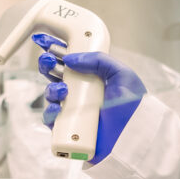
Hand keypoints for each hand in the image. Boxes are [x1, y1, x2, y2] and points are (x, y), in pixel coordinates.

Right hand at [33, 34, 145, 163]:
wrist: (134, 136)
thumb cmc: (134, 108)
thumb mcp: (122, 75)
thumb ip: (99, 60)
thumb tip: (70, 58)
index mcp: (94, 78)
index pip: (71, 61)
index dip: (56, 50)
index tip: (45, 41)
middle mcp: (82, 94)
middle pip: (55, 76)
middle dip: (46, 65)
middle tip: (48, 61)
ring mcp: (74, 112)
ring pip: (50, 96)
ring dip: (50, 89)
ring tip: (62, 91)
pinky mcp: (69, 130)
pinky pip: (51, 121)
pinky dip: (49, 113)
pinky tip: (57, 108)